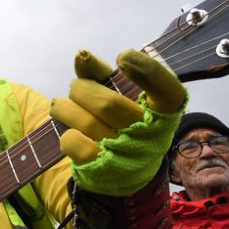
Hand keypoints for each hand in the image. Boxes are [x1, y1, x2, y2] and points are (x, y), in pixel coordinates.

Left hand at [49, 49, 186, 195]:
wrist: (123, 174)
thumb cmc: (122, 123)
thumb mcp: (122, 96)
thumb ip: (104, 74)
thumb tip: (82, 55)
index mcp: (164, 114)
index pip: (168, 92)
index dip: (148, 72)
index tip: (123, 56)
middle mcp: (150, 136)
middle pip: (110, 104)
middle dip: (84, 90)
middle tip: (75, 86)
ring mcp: (127, 155)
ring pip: (87, 123)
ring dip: (66, 108)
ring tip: (61, 104)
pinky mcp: (103, 169)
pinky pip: (75, 144)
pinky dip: (67, 132)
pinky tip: (68, 129)